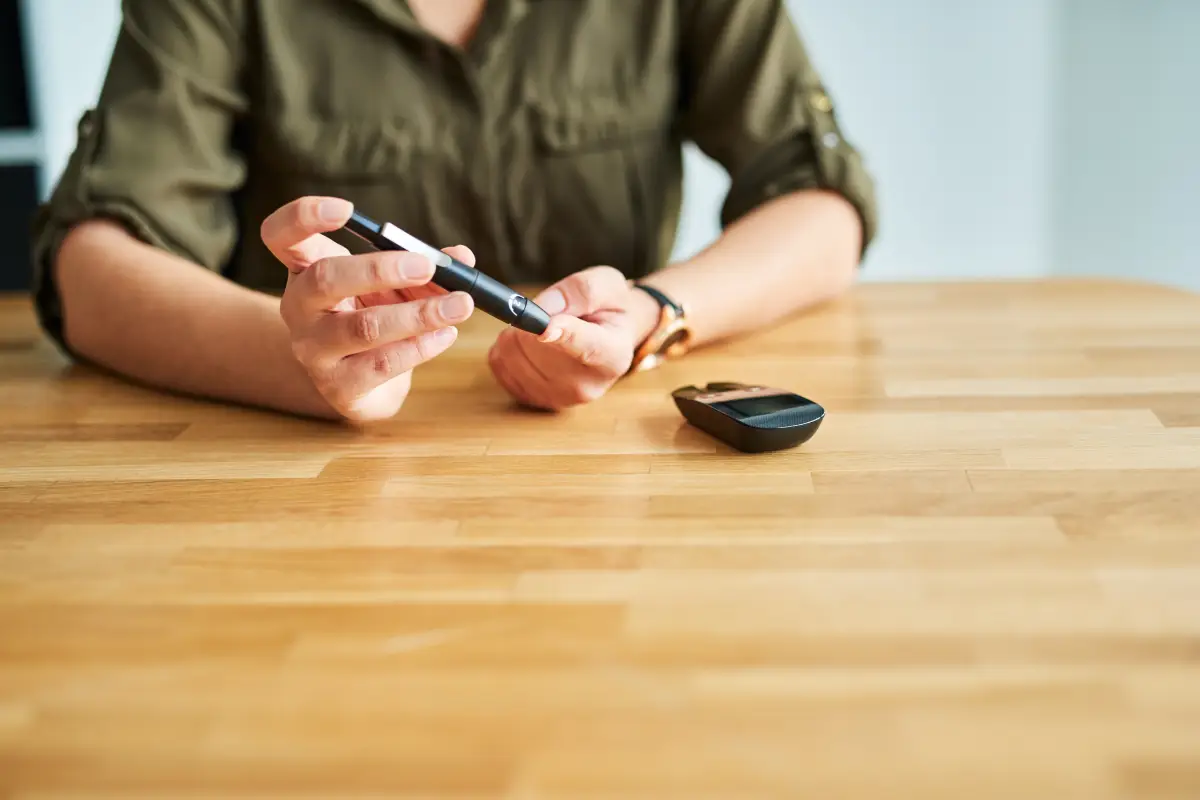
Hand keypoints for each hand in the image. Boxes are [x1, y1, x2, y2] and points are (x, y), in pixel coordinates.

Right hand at [260, 196, 475, 420]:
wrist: (360, 383)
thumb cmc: (373, 316)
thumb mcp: (394, 284)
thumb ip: (423, 266)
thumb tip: (460, 256)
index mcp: (304, 269)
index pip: (280, 235)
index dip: (304, 216)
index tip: (347, 209)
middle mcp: (299, 308)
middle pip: (324, 279)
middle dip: (380, 269)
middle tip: (427, 266)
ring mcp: (314, 350)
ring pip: (362, 327)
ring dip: (417, 314)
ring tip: (459, 305)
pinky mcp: (339, 386)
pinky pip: (382, 364)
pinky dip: (421, 347)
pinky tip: (446, 334)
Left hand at [487, 266, 658, 409]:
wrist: (611, 339)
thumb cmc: (610, 310)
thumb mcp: (607, 285)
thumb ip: (580, 291)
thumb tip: (542, 310)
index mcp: (612, 355)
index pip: (586, 348)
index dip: (562, 336)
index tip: (545, 328)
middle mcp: (587, 385)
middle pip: (536, 347)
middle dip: (532, 320)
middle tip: (550, 314)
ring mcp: (558, 398)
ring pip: (510, 353)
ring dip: (516, 332)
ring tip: (541, 329)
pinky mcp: (532, 400)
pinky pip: (499, 364)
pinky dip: (506, 348)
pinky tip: (529, 344)